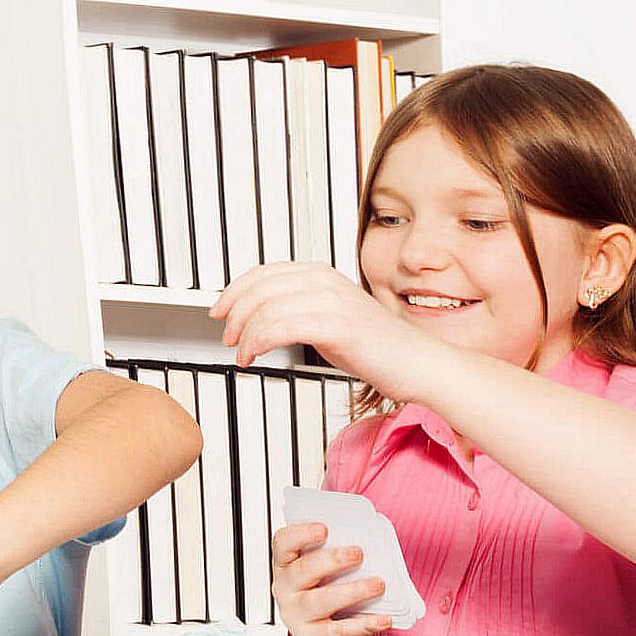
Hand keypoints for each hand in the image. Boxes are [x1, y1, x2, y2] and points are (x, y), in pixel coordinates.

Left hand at [212, 261, 438, 399]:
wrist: (416, 363)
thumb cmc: (375, 347)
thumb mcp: (328, 318)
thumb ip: (297, 310)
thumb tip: (259, 318)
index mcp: (320, 274)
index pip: (263, 273)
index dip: (234, 291)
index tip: (219, 311)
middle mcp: (324, 281)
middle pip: (259, 289)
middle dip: (234, 314)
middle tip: (228, 337)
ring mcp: (331, 301)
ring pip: (266, 308)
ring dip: (245, 333)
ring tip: (243, 353)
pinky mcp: (336, 325)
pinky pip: (280, 327)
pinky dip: (258, 342)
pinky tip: (254, 356)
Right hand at [271, 520, 390, 635]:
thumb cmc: (327, 604)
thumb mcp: (324, 579)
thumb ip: (337, 562)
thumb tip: (373, 543)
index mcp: (287, 569)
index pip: (282, 544)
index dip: (300, 534)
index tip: (324, 528)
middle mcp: (285, 592)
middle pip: (301, 571)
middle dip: (330, 560)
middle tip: (358, 553)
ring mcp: (297, 618)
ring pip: (320, 601)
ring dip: (352, 591)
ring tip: (378, 584)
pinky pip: (338, 632)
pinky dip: (364, 625)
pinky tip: (383, 619)